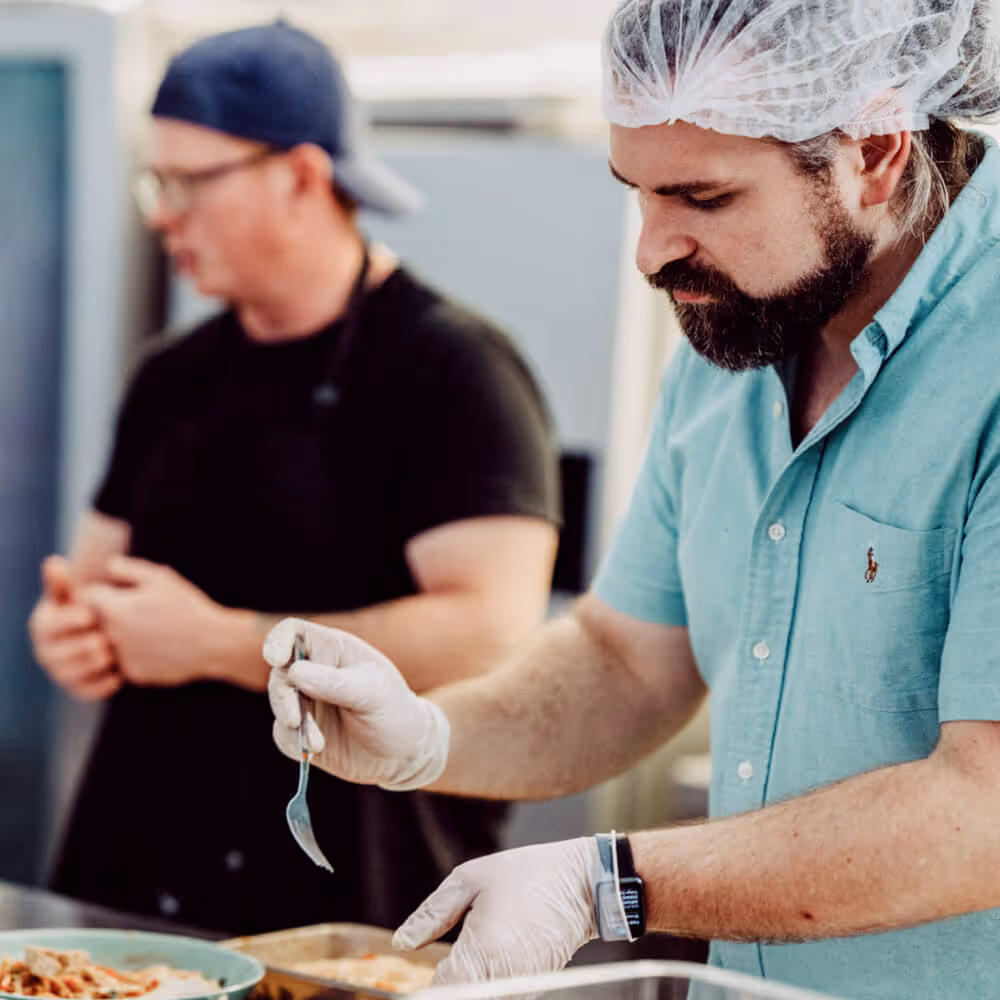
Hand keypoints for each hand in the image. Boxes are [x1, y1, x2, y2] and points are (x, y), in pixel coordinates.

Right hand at [28, 556, 119, 701]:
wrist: (107, 630)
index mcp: (43, 624)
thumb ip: (65, 582)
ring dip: (92, 664)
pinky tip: (119, 673)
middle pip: (57, 654)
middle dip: (81, 646)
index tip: (90, 614)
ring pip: (72, 674)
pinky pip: (88, 692)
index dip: (68, 621)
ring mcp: (60, 672)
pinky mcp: (78, 688)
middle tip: (102, 639)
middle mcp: (46, 651)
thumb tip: (53, 561)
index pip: (48, 625)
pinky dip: (103, 685)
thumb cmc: (89, 605)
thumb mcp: (77, 593)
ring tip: (110, 653)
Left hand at [82, 556, 231, 686]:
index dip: (102, 592)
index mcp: (114, 609)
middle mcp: (111, 635)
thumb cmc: (187, 606)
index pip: (87, 596)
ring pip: (110, 643)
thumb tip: (107, 566)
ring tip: (151, 629)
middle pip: (96, 621)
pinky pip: (126, 661)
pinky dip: (139, 654)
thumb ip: (127, 569)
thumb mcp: (161, 578)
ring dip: (122, 636)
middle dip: (111, 614)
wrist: (213, 643)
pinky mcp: (134, 673)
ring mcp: (121, 657)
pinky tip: (161, 646)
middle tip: (139, 611)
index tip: (117, 592)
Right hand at [264, 618, 449, 790]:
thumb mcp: (374, 693)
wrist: (404, 755)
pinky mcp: (303, 732)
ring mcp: (307, 703)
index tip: (276, 659)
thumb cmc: (395, 712)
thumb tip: (295, 673)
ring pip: (279, 705)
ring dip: (291, 724)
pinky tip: (315, 752)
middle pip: (280, 673)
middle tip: (295, 720)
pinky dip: (294, 745)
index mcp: (333, 650)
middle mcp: (314, 672)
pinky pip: (284, 736)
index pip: (293, 632)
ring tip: (317, 743)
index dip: (278, 641)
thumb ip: (337, 682)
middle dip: (283, 696)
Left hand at [394, 838, 598, 983]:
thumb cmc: (526, 873)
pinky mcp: (533, 990)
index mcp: (482, 951)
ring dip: (465, 987)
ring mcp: (521, 989)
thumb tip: (402, 941)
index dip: (425, 992)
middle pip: (461, 999)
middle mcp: (502, 979)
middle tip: (435, 974)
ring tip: (457, 967)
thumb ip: (431, 914)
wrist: (582, 882)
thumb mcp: (469, 880)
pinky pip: (501, 997)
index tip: (415, 983)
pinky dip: (485, 987)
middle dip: (445, 989)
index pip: (440, 994)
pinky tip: (480, 969)